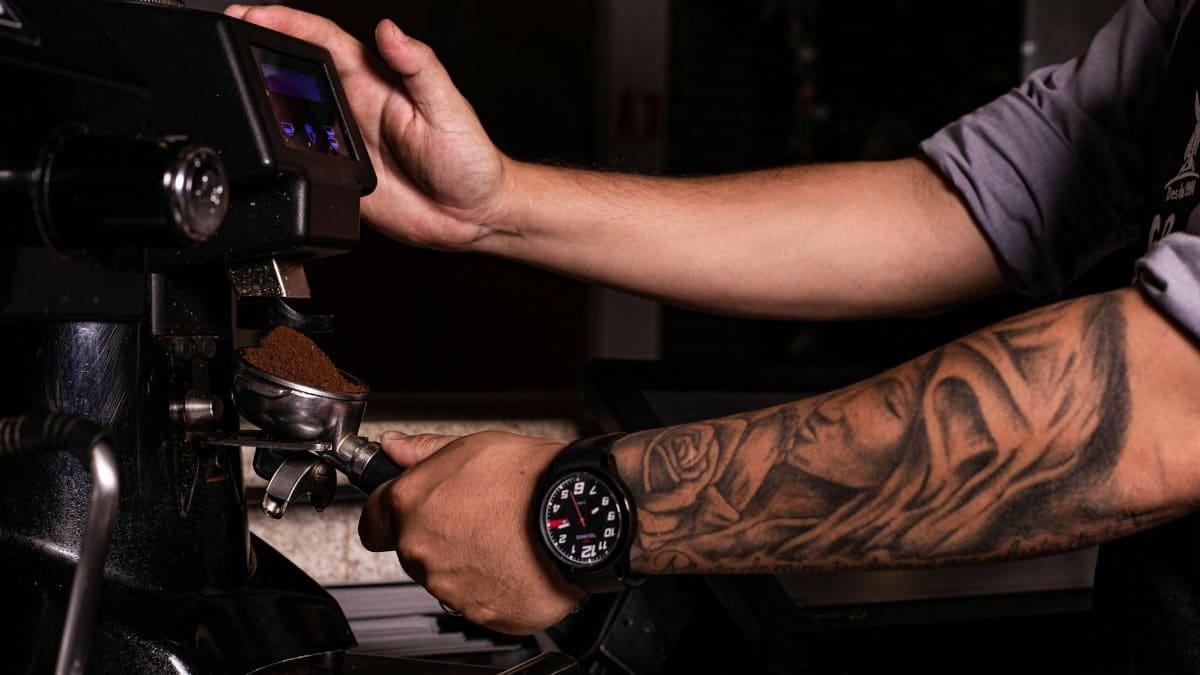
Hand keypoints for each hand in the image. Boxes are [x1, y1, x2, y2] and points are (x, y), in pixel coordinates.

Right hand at [224, 5, 512, 249]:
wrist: (475, 215)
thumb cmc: (471, 158)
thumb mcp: (448, 106)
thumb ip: (419, 67)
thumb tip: (390, 30)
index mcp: (376, 82)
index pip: (322, 40)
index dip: (287, 22)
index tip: (253, 13)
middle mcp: (355, 108)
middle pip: (295, 72)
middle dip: (257, 52)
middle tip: (225, 39)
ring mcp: (344, 144)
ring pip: (290, 117)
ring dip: (259, 100)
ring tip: (227, 85)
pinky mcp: (340, 178)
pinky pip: (300, 163)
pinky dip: (277, 153)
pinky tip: (258, 146)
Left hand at [359, 431, 584, 634]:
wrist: (577, 517)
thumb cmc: (532, 480)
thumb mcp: (473, 446)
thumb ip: (424, 450)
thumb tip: (396, 448)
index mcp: (410, 507)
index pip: (371, 520)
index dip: (390, 512)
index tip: (407, 509)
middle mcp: (421, 552)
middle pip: (411, 550)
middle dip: (436, 535)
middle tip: (474, 515)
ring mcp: (449, 588)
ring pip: (444, 577)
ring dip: (464, 561)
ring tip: (501, 536)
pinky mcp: (481, 613)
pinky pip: (477, 601)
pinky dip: (492, 585)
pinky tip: (514, 560)